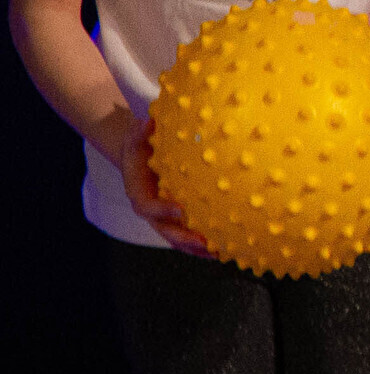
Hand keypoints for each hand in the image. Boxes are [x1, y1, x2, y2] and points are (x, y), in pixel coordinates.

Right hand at [119, 112, 212, 257]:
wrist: (140, 160)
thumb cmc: (141, 147)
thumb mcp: (136, 137)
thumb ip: (141, 130)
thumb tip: (149, 120)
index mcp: (139, 193)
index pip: (147, 206)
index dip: (162, 210)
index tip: (180, 210)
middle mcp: (152, 211)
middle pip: (165, 230)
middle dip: (183, 238)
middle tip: (204, 241)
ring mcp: (165, 219)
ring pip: (179, 239)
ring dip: (198, 248)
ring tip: (221, 252)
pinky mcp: (178, 220)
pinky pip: (191, 234)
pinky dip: (206, 244)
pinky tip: (229, 247)